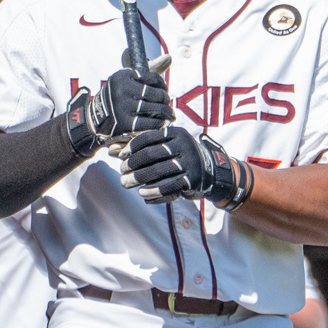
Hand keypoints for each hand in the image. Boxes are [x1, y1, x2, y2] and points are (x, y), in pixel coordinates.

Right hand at [62, 54, 171, 158]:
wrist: (95, 118)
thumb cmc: (117, 96)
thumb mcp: (126, 79)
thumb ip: (148, 70)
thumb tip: (169, 58)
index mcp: (123, 76)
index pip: (152, 78)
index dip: (162, 84)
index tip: (163, 89)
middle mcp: (122, 90)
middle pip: (156, 94)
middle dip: (165, 98)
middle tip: (167, 101)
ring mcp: (124, 108)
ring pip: (156, 109)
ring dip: (166, 111)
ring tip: (170, 113)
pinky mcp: (126, 124)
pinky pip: (150, 123)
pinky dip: (159, 123)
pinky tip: (162, 122)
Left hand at [121, 124, 252, 209]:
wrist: (211, 172)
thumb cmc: (182, 157)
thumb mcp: (170, 145)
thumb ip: (147, 146)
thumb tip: (115, 150)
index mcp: (176, 133)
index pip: (149, 137)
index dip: (132, 147)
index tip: (121, 156)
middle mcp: (184, 145)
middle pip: (152, 154)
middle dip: (133, 164)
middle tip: (121, 171)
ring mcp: (190, 163)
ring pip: (159, 170)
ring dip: (139, 178)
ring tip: (126, 183)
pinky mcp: (193, 180)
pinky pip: (170, 186)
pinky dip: (154, 191)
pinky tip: (143, 194)